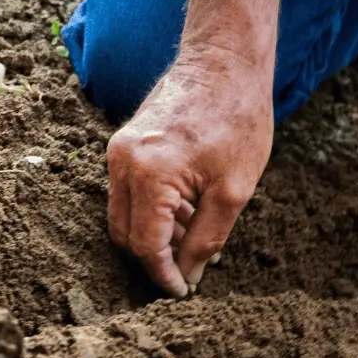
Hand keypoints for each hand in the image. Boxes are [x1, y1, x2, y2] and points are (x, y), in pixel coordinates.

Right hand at [106, 51, 272, 296]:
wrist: (225, 63)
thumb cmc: (238, 121)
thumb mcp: (234, 190)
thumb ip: (207, 238)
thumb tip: (188, 276)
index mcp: (148, 174)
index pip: (145, 245)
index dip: (163, 275)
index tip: (182, 294)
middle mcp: (122, 162)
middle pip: (125, 234)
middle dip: (154, 259)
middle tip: (188, 274)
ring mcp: (118, 150)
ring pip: (125, 214)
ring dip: (155, 235)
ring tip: (197, 241)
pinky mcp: (124, 143)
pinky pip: (129, 192)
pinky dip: (154, 211)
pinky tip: (189, 214)